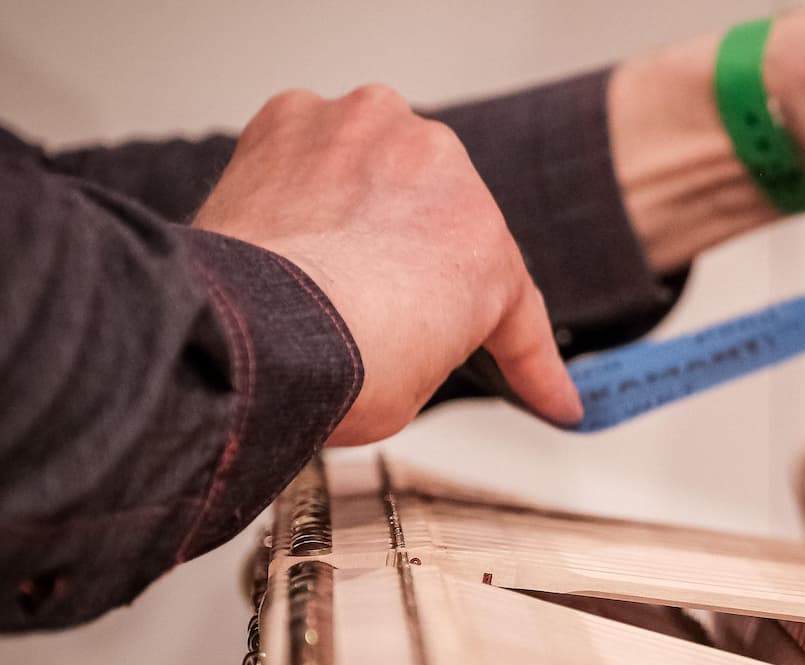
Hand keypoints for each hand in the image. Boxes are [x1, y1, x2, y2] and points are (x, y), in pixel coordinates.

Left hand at [195, 84, 581, 443]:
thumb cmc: (332, 367)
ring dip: (357, 204)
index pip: (511, 306)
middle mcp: (440, 168)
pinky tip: (279, 224)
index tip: (549, 397)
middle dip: (411, 251)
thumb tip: (403, 327)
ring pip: (372, 167)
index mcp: (484, 247)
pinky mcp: (294, 118)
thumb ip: (429, 338)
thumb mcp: (419, 385)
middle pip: (433, 211)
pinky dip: (297, 179)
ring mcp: (367, 131)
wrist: (246, 337)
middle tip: (377, 302)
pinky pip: (307, 147)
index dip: (528, 361)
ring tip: (318, 264)